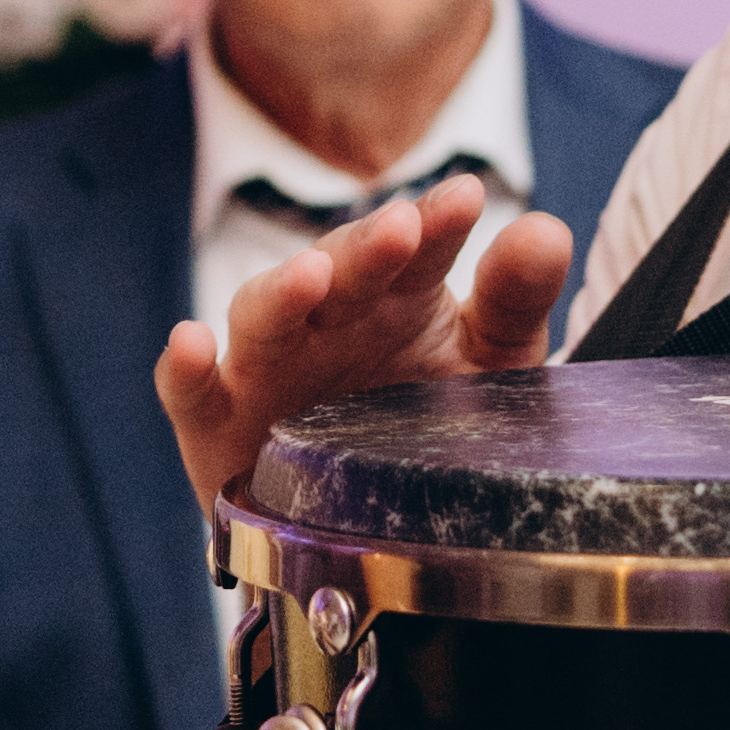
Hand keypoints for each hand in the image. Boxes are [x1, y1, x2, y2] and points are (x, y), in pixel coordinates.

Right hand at [156, 176, 577, 506]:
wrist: (368, 530)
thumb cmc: (430, 424)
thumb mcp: (490, 366)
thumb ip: (515, 303)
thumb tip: (547, 231)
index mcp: (399, 295)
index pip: (418, 248)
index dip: (439, 223)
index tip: (467, 200)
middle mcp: (329, 318)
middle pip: (339, 270)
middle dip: (366, 248)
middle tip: (401, 229)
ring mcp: (268, 363)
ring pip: (263, 314)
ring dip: (282, 292)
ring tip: (311, 276)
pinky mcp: (218, 421)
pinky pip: (191, 392)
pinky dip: (182, 368)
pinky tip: (189, 344)